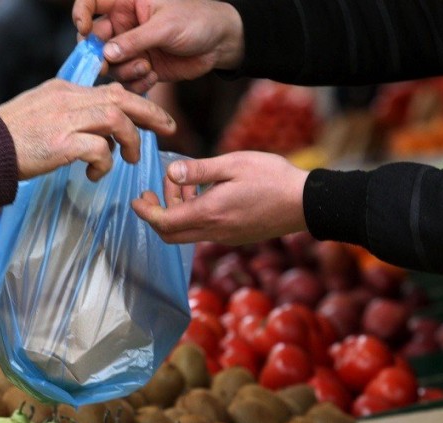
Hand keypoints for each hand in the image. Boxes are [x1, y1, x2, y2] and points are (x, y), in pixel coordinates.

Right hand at [0, 79, 175, 180]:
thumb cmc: (10, 139)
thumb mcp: (42, 114)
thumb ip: (70, 115)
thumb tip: (100, 134)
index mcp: (64, 90)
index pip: (110, 90)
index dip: (137, 103)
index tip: (152, 117)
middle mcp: (68, 100)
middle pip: (121, 98)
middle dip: (150, 112)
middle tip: (168, 128)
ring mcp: (64, 120)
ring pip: (115, 120)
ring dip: (130, 141)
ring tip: (129, 160)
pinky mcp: (61, 144)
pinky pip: (99, 149)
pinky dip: (105, 163)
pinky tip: (95, 175)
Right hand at [72, 0, 243, 92]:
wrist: (220, 43)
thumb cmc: (196, 21)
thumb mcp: (165, 26)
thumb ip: (135, 40)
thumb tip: (106, 53)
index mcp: (126, 3)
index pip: (91, 3)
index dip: (81, 14)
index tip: (83, 29)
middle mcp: (125, 25)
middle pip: (95, 40)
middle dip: (100, 54)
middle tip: (107, 64)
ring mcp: (132, 48)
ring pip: (110, 64)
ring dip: (124, 70)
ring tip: (146, 68)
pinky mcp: (142, 68)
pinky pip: (126, 81)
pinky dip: (136, 83)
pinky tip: (153, 77)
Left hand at [132, 151, 308, 244]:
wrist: (306, 203)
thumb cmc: (272, 178)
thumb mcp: (233, 164)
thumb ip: (199, 170)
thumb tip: (170, 173)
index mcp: (210, 213)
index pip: (164, 222)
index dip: (145, 212)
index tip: (137, 198)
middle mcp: (214, 231)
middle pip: (170, 235)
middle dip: (157, 213)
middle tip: (156, 190)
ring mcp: (226, 237)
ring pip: (188, 232)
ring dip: (178, 211)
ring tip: (186, 184)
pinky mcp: (236, 237)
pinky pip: (205, 231)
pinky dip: (195, 215)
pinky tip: (206, 194)